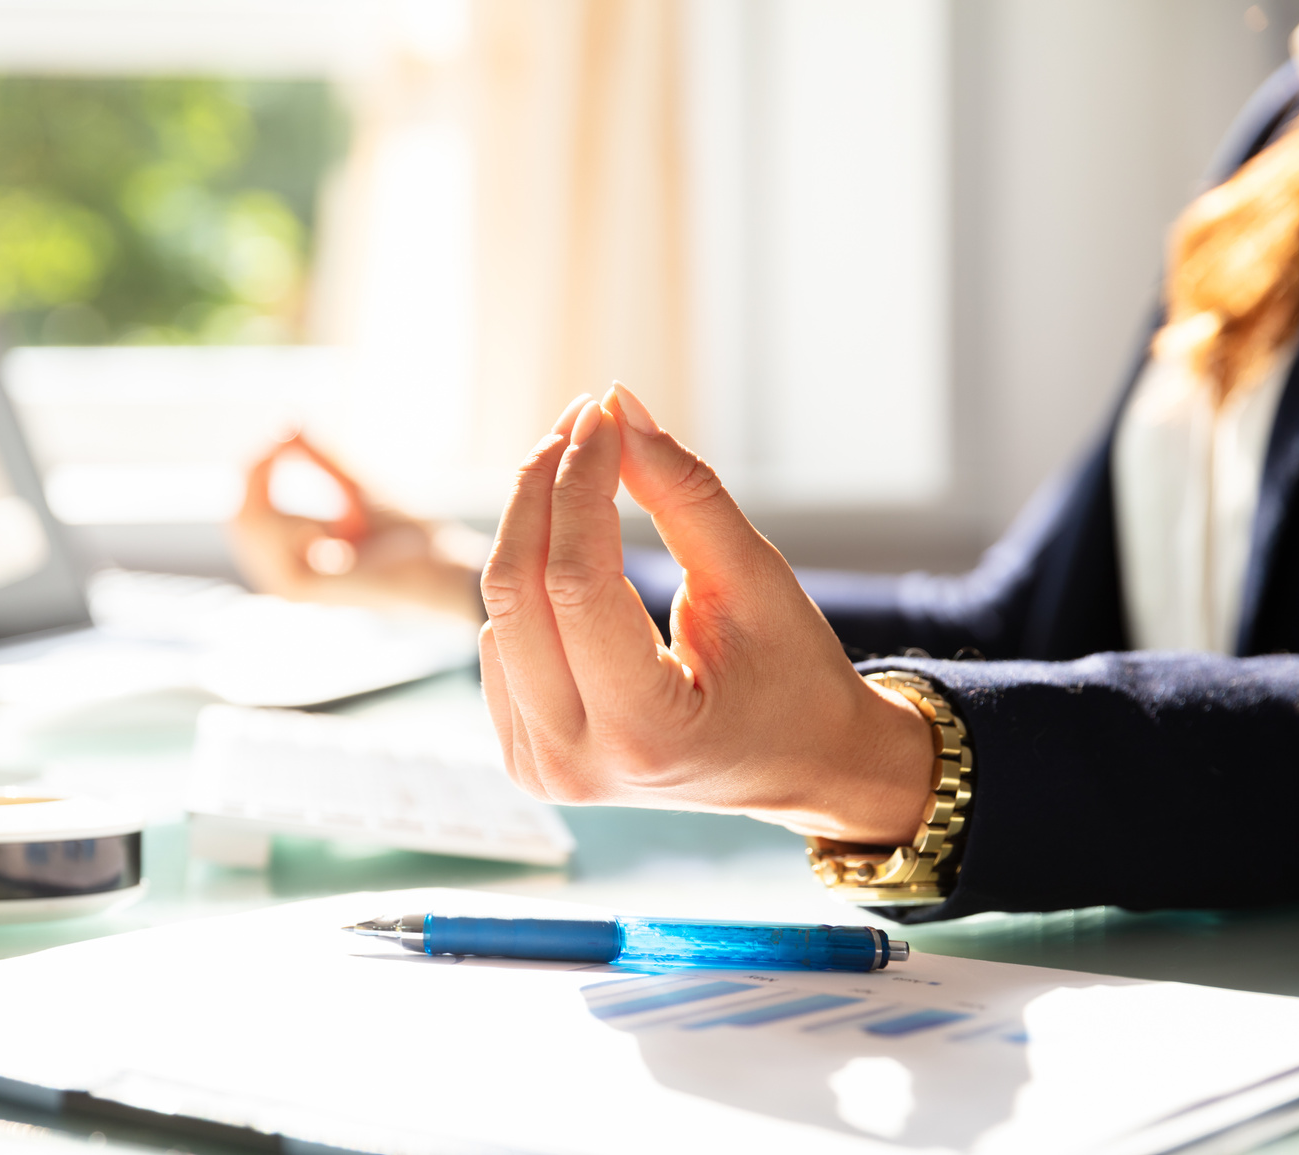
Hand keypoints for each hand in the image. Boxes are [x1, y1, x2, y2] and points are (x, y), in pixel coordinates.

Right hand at [229, 434, 488, 621]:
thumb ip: (318, 459)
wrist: (441, 567)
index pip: (247, 509)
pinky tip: (333, 527)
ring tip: (331, 498)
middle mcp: (280, 573)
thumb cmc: (407, 534)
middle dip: (257, 468)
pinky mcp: (299, 588)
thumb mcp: (353, 485)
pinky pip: (271, 536)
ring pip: (249, 521)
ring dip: (277, 487)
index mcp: (291, 555)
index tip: (285, 428)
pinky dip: (295, 509)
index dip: (256, 466)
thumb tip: (287, 423)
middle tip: (287, 434)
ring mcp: (286, 585)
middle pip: (239, 515)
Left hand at [477, 386, 931, 843]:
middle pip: (515, 593)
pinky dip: (530, 583)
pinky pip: (500, 642)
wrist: (800, 766)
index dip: (580, 481)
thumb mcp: (754, 580)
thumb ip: (684, 493)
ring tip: (584, 470)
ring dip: (531, 526)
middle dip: (541, 488)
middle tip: (581, 421)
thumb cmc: (791, 676)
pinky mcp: (524, 755)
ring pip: (497, 611)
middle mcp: (575, 762)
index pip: (575, 582)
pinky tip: (571, 549)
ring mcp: (541, 767)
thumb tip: (617, 406)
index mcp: (643, 731)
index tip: (601, 414)